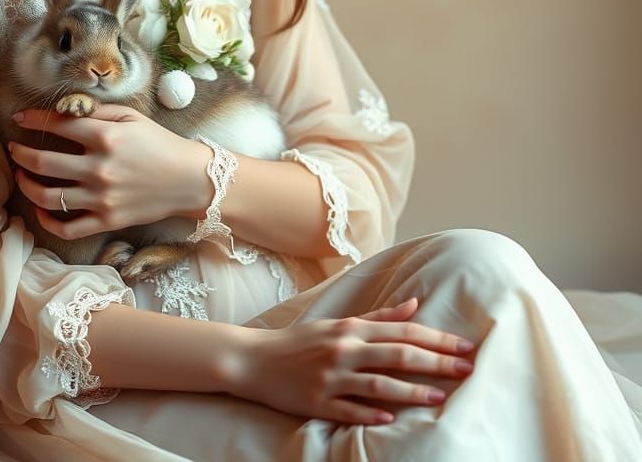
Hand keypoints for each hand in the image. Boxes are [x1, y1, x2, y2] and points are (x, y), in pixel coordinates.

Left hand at [8, 105, 210, 239]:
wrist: (189, 179)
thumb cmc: (160, 144)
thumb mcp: (133, 117)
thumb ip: (99, 111)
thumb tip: (67, 110)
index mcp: (106, 137)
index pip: (59, 124)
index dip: (34, 119)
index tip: (20, 118)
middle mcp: (99, 168)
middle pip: (43, 161)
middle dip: (21, 153)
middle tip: (14, 148)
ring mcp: (101, 197)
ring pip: (47, 196)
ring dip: (26, 185)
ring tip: (21, 176)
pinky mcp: (107, 221)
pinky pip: (67, 227)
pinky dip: (47, 220)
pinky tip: (41, 208)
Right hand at [224, 297, 475, 424]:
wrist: (256, 359)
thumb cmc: (302, 342)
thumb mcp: (339, 324)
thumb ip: (379, 317)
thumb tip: (415, 305)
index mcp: (351, 330)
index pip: (403, 331)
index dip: (437, 338)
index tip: (465, 345)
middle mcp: (344, 350)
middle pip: (397, 354)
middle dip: (436, 362)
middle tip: (468, 368)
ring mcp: (331, 377)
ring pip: (378, 384)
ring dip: (411, 390)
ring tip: (439, 396)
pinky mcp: (318, 401)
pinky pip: (348, 409)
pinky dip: (370, 412)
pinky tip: (391, 418)